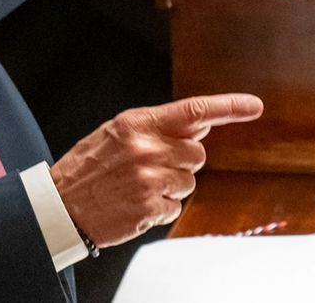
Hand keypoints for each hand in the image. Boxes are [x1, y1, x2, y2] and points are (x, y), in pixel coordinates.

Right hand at [51, 94, 263, 246]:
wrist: (60, 205)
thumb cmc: (89, 168)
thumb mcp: (117, 133)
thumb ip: (158, 127)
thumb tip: (201, 122)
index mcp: (137, 124)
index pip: (193, 110)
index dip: (228, 107)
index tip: (254, 106)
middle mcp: (147, 148)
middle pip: (197, 152)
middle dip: (181, 160)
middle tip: (150, 166)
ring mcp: (150, 179)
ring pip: (189, 182)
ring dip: (171, 186)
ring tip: (138, 186)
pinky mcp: (151, 207)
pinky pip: (176, 207)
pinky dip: (160, 208)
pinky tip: (136, 203)